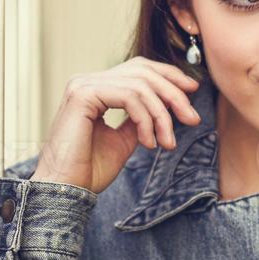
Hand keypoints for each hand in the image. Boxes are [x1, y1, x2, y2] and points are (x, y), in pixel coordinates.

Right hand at [32, 57, 201, 194]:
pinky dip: (146, 119)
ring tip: (168, 141)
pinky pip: (129, 97)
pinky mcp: (83, 95)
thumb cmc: (89, 170)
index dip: (168, 76)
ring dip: (161, 115)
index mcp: (95, 88)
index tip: (192, 91)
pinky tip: (148, 142)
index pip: (138, 69)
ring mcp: (83, 85)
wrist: (65, 190)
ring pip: (139, 85)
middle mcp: (87, 81)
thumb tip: (165, 107)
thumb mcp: (124, 140)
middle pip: (142, 71)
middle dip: (173, 93)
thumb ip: (140, 119)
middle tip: (192, 118)